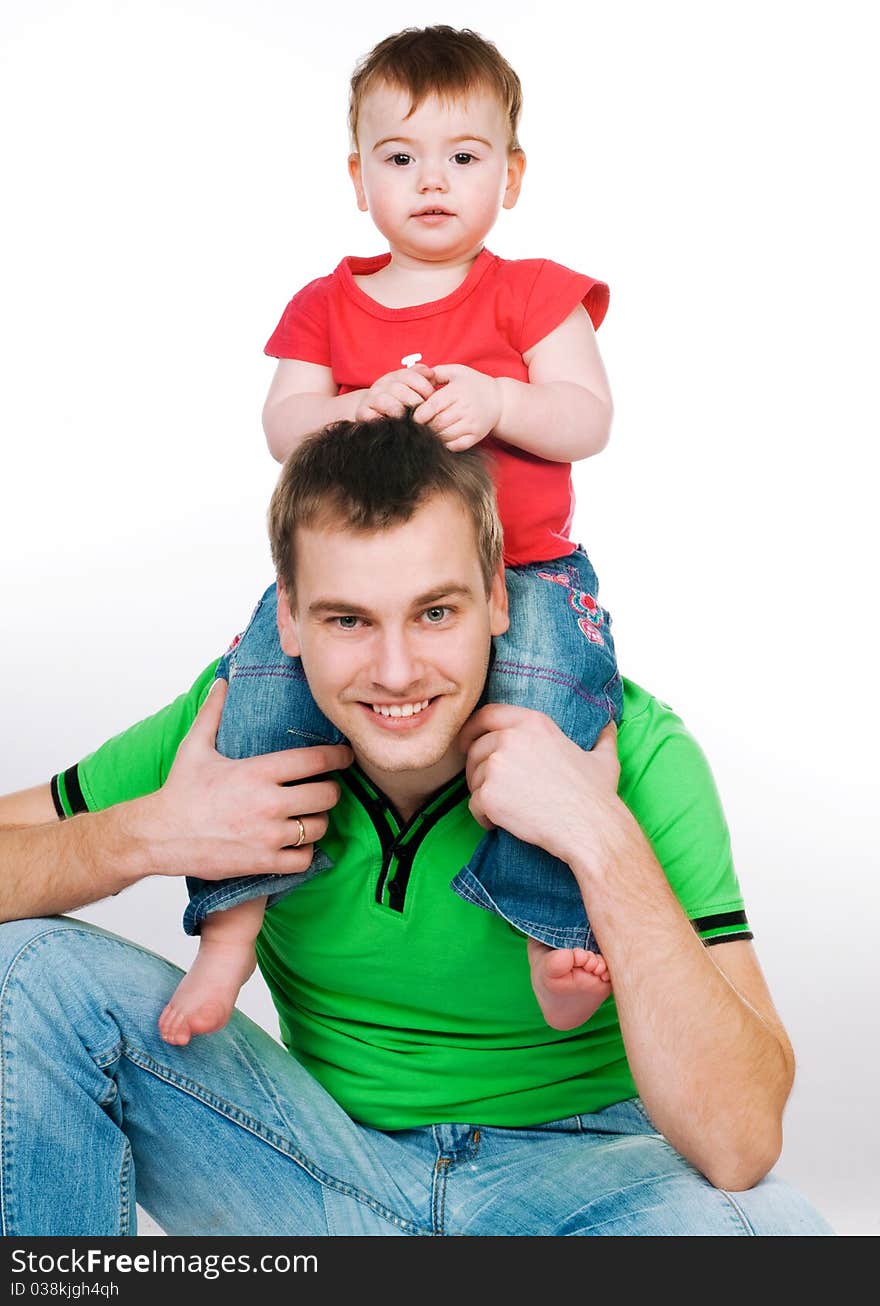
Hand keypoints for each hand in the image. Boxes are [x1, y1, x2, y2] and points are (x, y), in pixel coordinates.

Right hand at [141, 679, 352, 878]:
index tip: (345, 755)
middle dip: (330, 790)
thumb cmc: (179, 791)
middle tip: (324, 788)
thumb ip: (213, 712)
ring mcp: (268, 835)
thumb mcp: (194, 747)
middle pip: (327, 795)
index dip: (338, 756)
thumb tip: (221, 682)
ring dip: (318, 820)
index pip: (315, 760)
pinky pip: (304, 859)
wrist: (159, 835)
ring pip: (319, 827)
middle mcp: (268, 803)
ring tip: (309, 814)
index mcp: (257, 771)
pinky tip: (296, 842)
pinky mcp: (263, 861)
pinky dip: (305, 851)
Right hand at [355, 364, 435, 420]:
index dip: (423, 385)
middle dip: (415, 401)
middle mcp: (380, 385)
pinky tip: (397, 426)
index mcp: (393, 377)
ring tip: (412, 420)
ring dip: (401, 411)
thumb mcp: (410, 388)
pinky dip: (386, 421)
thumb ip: (421, 378)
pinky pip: (373, 416)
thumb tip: (431, 373)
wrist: (371, 415)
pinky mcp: (362, 413)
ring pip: (386, 401)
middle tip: (425, 413)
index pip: (408, 375)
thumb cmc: (398, 404)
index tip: (432, 397)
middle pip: (398, 388)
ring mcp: (370, 399)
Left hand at [411, 364, 501, 449]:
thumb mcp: (457, 372)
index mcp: (457, 392)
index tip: (414, 415)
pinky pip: (455, 446)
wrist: (499, 400)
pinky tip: (442, 437)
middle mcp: (465, 409)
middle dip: (424, 426)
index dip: (419, 413)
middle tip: (419, 425)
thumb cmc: (474, 384)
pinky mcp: (475, 436)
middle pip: (436, 423)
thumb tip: (417, 379)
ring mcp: (471, 424)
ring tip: (429, 431)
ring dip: (433, 436)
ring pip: (444, 436)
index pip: (432, 406)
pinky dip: (445, 444)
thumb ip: (436, 373)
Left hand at [456, 705, 620, 861]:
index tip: (468, 741)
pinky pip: (473, 805)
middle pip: (476, 748)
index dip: (473, 728)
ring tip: (505, 808)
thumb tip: (610, 724)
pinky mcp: (488, 794)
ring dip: (482, 793)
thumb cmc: (597, 795)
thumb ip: (603, 737)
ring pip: (473, 778)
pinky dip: (483, 817)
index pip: (487, 714)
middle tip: (490, 787)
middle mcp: (510, 738)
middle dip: (477, 768)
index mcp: (533, 722)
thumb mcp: (603, 758)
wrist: (590, 827)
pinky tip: (499, 824)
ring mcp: (496, 765)